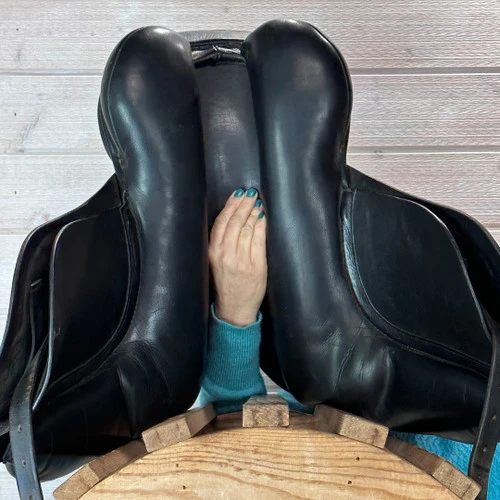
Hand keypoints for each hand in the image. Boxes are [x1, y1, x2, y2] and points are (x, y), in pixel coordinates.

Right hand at [209, 187, 267, 326]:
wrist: (234, 309)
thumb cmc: (225, 284)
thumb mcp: (216, 262)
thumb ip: (222, 242)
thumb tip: (233, 217)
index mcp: (213, 253)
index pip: (221, 222)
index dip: (230, 206)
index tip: (237, 194)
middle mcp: (225, 255)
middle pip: (235, 222)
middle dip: (243, 205)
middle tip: (250, 193)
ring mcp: (241, 261)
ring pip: (247, 229)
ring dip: (253, 212)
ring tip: (257, 202)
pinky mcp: (256, 266)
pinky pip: (259, 240)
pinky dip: (261, 226)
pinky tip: (263, 217)